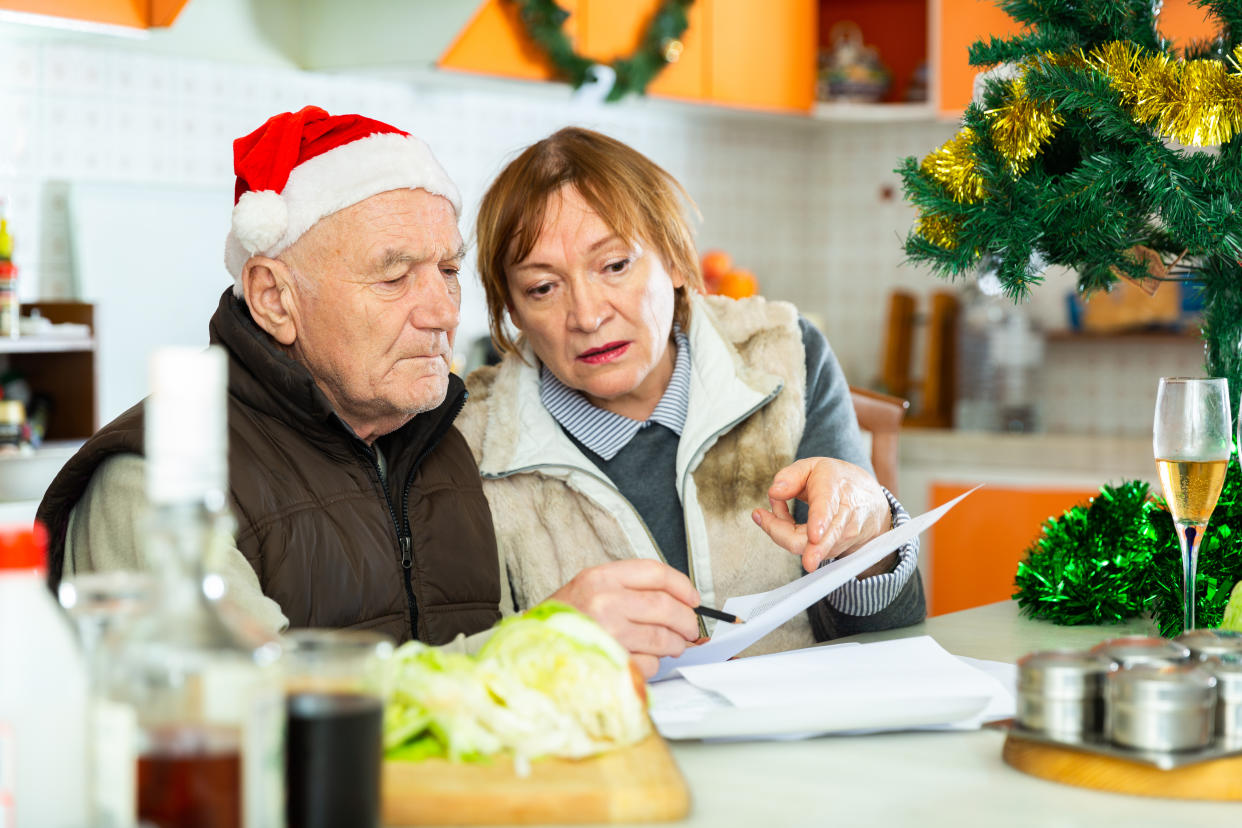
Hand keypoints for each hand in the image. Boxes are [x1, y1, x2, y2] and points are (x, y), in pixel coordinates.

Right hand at [548, 559, 700, 678]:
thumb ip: (631, 590)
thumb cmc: (566, 619)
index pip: (655, 573)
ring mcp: (607, 634)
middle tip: (690, 629)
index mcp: (600, 577)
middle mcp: (604, 602)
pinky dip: (654, 664)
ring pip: (662, 638)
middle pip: (666, 607)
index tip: (693, 599)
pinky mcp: (610, 662)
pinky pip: (649, 664)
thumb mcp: (591, 588)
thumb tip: (683, 603)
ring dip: (675, 645)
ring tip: (672, 645)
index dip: (682, 586)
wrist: (531, 650)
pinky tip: (642, 660)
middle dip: (686, 621)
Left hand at [751, 457, 890, 573]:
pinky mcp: (839, 550)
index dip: (820, 521)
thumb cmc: (837, 481)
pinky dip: (792, 539)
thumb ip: (791, 476)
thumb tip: (774, 492)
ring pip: (813, 550)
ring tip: (775, 511)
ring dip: (784, 534)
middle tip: (790, 549)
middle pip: (823, 539)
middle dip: (811, 552)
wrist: (871, 500)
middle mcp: (844, 516)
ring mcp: (844, 537)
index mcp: (834, 488)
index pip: (827, 507)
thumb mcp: (813, 466)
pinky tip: (785, 524)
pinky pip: (810, 551)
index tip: (814, 535)